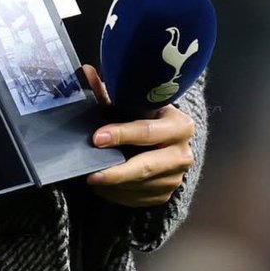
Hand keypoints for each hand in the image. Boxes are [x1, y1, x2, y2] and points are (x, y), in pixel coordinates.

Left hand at [82, 64, 194, 207]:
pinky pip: (139, 198)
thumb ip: (110, 91)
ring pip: (141, 185)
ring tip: (90, 178)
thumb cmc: (147, 117)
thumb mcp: (134, 103)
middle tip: (91, 173)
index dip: (121, 135)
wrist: (170, 141)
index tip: (97, 138)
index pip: (147, 132)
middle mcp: (183, 153)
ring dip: (114, 185)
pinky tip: (103, 187)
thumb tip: (86, 72)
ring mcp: (177, 177)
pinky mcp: (167, 194)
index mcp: (179, 125)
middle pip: (146, 166)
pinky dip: (118, 195)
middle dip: (116, 171)